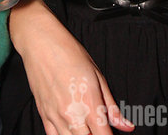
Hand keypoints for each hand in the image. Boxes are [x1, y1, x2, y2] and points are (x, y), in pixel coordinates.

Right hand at [10, 0, 133, 134]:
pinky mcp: (43, 115)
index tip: (112, 134)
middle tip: (99, 129)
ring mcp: (56, 116)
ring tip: (86, 127)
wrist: (41, 42)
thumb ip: (111, 105)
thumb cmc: (68, 52)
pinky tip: (71, 130)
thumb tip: (126, 125)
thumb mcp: (97, 75)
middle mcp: (73, 114)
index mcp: (90, 103)